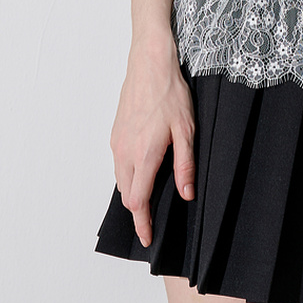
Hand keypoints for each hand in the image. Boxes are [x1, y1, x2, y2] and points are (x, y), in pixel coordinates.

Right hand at [109, 34, 195, 248]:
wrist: (149, 64)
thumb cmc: (170, 93)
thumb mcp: (187, 130)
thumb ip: (185, 165)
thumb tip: (186, 194)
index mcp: (144, 155)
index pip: (138, 201)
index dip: (142, 223)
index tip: (147, 238)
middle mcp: (125, 152)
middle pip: (127, 195)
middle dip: (137, 212)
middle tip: (151, 221)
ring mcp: (117, 142)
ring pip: (120, 180)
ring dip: (132, 193)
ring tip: (149, 198)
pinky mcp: (115, 133)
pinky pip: (118, 164)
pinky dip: (128, 175)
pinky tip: (142, 171)